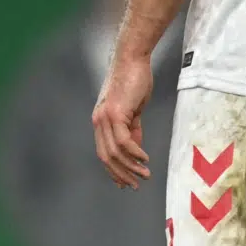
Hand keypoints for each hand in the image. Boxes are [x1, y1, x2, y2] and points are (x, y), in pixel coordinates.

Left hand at [91, 52, 153, 189]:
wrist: (132, 60)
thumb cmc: (134, 82)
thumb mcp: (134, 111)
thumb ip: (133, 131)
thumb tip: (136, 151)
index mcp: (101, 121)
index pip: (104, 153)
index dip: (114, 171)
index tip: (127, 183)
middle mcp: (98, 121)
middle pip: (107, 157)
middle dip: (122, 174)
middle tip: (137, 185)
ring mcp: (105, 117)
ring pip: (115, 152)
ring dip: (131, 167)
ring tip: (146, 174)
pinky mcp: (116, 113)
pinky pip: (124, 141)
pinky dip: (135, 153)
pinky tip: (145, 158)